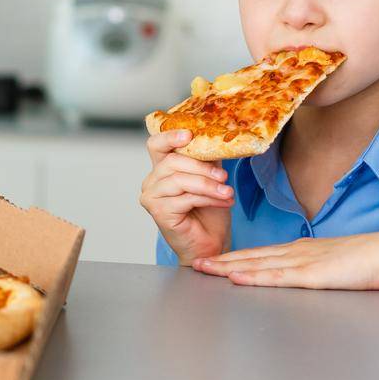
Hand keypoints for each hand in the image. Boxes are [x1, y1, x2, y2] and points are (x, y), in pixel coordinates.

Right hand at [139, 129, 232, 263]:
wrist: (210, 244)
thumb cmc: (208, 214)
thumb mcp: (211, 179)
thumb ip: (208, 160)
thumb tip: (217, 139)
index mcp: (161, 169)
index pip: (156, 144)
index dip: (170, 136)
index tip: (190, 135)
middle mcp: (151, 181)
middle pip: (172, 161)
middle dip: (202, 167)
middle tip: (223, 176)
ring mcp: (151, 197)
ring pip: (180, 180)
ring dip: (208, 185)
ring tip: (227, 192)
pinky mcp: (159, 212)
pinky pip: (185, 198)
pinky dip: (208, 199)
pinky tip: (223, 202)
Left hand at [196, 231, 378, 289]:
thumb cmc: (368, 260)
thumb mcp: (333, 262)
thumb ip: (315, 266)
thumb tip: (303, 271)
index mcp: (300, 250)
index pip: (260, 254)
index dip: (234, 258)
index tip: (214, 260)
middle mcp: (295, 253)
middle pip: (251, 257)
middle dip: (222, 261)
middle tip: (196, 264)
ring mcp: (302, 262)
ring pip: (257, 265)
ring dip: (228, 267)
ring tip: (205, 269)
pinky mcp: (312, 275)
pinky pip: (277, 276)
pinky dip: (254, 276)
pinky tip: (237, 277)